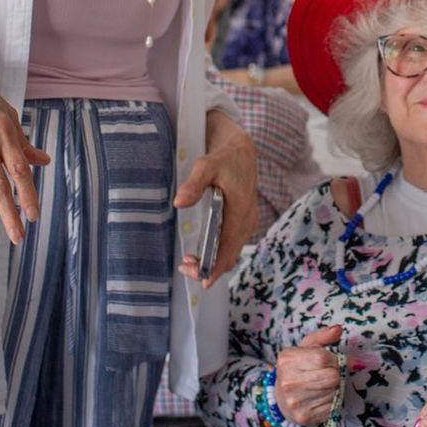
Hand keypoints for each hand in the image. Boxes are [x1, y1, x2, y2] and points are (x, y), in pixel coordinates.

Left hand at [176, 111, 257, 281]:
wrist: (240, 148)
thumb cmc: (224, 157)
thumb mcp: (206, 165)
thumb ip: (194, 184)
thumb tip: (178, 203)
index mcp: (241, 212)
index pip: (228, 249)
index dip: (214, 268)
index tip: (199, 277)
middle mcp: (248, 221)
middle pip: (230, 256)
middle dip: (208, 268)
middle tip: (183, 265)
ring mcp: (247, 222)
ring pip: (231, 252)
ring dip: (213, 262)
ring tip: (188, 261)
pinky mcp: (243, 220)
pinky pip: (232, 245)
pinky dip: (218, 253)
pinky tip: (202, 252)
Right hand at [271, 324, 345, 426]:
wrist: (281, 399)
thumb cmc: (297, 369)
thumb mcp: (306, 348)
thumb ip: (322, 336)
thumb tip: (338, 329)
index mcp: (287, 360)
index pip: (322, 358)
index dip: (333, 360)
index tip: (332, 362)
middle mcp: (288, 381)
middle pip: (331, 377)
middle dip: (336, 374)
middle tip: (330, 374)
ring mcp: (295, 401)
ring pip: (333, 392)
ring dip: (335, 388)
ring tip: (325, 386)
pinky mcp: (304, 416)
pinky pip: (331, 407)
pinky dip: (332, 401)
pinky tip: (322, 398)